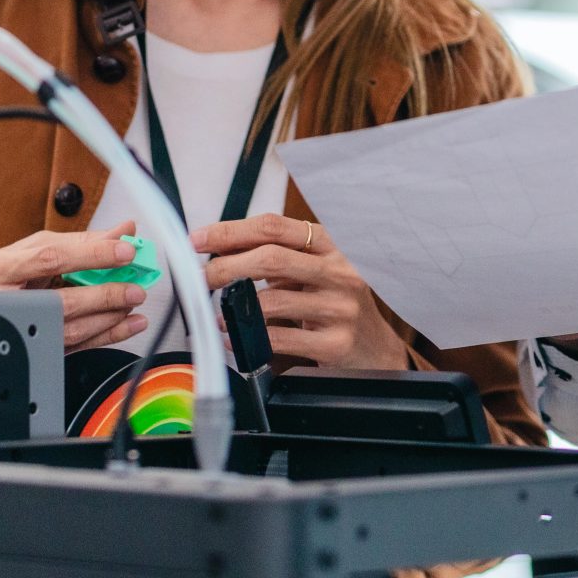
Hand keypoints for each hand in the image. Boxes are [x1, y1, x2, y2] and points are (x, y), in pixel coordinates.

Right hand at [0, 223, 146, 351]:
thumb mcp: (29, 249)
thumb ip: (76, 242)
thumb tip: (120, 231)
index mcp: (0, 267)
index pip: (51, 257)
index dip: (91, 253)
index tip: (123, 249)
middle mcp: (5, 299)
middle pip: (61, 299)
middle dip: (104, 294)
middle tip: (134, 286)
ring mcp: (18, 328)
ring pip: (68, 328)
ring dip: (107, 318)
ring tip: (132, 304)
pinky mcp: (31, 346)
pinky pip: (72, 346)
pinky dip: (103, 336)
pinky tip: (123, 325)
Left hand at [192, 214, 406, 371]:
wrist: (377, 350)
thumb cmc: (336, 304)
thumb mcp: (315, 271)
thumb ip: (278, 257)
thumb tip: (222, 250)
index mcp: (330, 245)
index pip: (274, 227)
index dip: (231, 231)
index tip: (199, 239)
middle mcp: (339, 271)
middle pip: (271, 258)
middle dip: (226, 267)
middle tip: (200, 277)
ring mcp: (340, 307)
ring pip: (273, 301)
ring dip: (236, 308)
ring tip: (220, 314)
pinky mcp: (336, 343)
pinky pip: (280, 339)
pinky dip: (249, 339)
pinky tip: (236, 338)